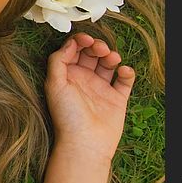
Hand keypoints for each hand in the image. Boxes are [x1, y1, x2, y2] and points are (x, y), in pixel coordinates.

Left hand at [45, 32, 135, 162]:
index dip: (79, 41)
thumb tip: (69, 43)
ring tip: (111, 59)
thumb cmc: (67, 115)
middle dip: (96, 46)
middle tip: (99, 48)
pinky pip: (124, 80)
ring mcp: (101, 89)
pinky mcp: (117, 98)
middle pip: (91, 54)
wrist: (85, 143)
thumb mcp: (54, 84)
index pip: (73, 51)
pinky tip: (123, 71)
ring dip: (111, 56)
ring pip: (108, 64)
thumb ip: (58, 60)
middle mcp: (83, 80)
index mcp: (67, 76)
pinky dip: (127, 72)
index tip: (86, 39)